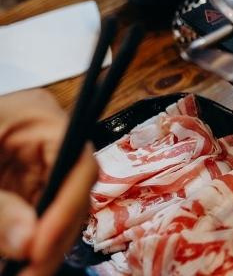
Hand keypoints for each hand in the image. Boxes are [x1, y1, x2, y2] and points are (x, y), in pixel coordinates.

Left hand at [0, 90, 97, 275]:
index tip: (41, 246)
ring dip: (36, 248)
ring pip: (51, 212)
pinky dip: (18, 245)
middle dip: (51, 237)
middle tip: (31, 272)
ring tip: (20, 272)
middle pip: (68, 192)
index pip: (76, 161)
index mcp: (36, 118)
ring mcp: (28, 168)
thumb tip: (27, 243)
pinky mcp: (14, 191)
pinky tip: (10, 265)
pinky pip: (27, 221)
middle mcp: (42, 143)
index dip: (68, 205)